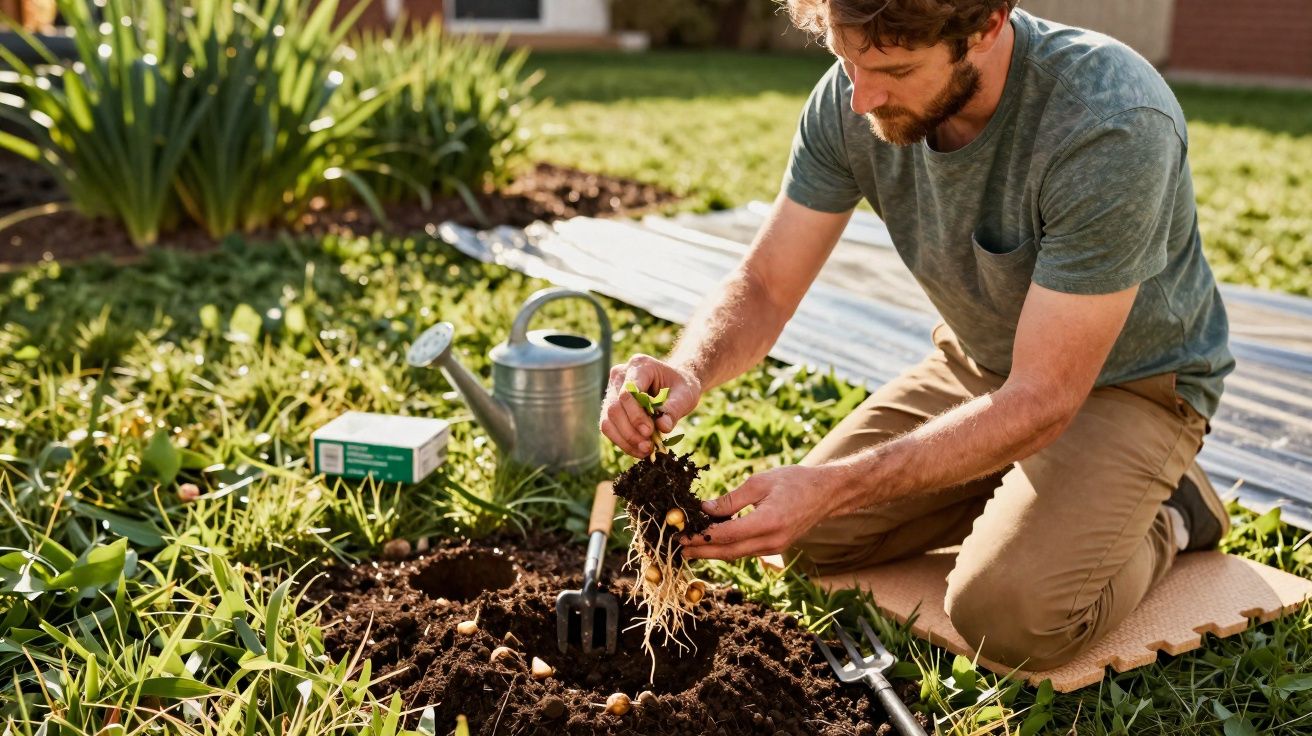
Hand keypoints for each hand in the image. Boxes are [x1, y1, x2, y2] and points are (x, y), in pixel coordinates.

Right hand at [599, 354, 701, 457]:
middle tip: (648, 446)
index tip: (650, 432)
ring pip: (608, 420)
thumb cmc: (681, 387)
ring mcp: (612, 390)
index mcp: (639, 365)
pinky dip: (622, 442)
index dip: (636, 415)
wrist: (675, 385)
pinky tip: (638, 450)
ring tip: (645, 451)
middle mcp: (620, 375)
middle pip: (615, 407)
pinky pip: (609, 427)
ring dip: (625, 439)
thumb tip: (663, 427)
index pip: (628, 392)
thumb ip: (674, 409)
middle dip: (630, 431)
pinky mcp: (610, 407)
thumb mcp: (685, 395)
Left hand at [680, 464, 841, 561]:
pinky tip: (713, 543)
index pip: (727, 535)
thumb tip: (704, 510)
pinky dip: (728, 549)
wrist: (826, 492)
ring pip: (737, 554)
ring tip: (690, 548)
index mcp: (768, 522)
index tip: (681, 534)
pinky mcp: (776, 547)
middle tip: (678, 549)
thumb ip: (731, 499)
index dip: (701, 537)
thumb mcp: (759, 482)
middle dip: (701, 552)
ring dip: (712, 553)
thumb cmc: (794, 481)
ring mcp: (775, 547)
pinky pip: (746, 551)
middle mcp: (772, 540)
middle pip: (729, 552)